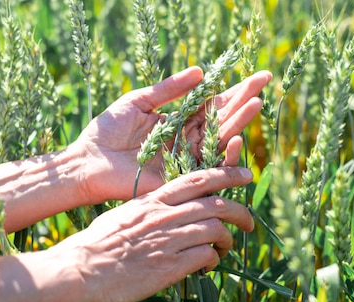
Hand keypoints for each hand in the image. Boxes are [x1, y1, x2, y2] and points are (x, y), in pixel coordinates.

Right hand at [52, 166, 253, 301]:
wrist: (79, 270)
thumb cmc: (93, 246)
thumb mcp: (121, 217)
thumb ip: (146, 213)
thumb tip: (160, 216)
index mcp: (152, 200)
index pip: (198, 179)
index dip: (226, 174)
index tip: (245, 175)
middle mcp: (164, 214)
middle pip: (216, 203)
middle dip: (240, 211)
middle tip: (249, 222)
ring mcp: (168, 238)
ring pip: (216, 229)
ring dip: (227, 239)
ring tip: (226, 248)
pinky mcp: (170, 265)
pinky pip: (206, 255)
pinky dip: (214, 259)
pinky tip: (208, 266)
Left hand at [69, 67, 271, 201]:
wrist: (88, 161)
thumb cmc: (107, 129)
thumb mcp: (139, 100)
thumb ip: (170, 89)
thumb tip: (200, 71)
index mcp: (178, 121)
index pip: (213, 104)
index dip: (234, 91)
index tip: (257, 76)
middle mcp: (187, 140)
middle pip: (222, 120)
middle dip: (244, 101)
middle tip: (265, 82)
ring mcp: (186, 159)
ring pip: (220, 141)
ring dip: (239, 123)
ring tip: (256, 103)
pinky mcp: (181, 178)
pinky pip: (208, 167)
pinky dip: (224, 155)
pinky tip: (236, 137)